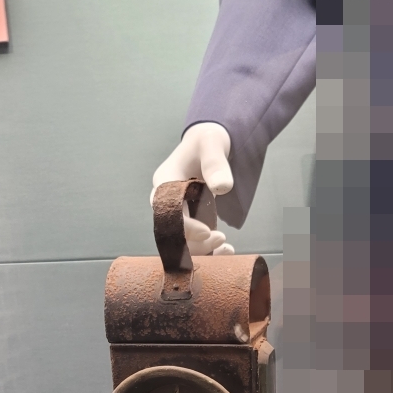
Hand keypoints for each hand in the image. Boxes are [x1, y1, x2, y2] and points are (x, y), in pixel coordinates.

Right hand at [152, 122, 235, 254]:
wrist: (210, 145)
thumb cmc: (207, 141)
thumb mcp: (212, 143)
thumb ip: (215, 163)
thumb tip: (222, 187)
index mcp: (165, 182)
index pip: (167, 211)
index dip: (185, 226)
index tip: (207, 231)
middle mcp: (166, 201)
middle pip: (172, 232)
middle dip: (194, 242)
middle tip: (220, 239)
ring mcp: (178, 212)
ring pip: (182, 240)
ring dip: (202, 248)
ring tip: (225, 246)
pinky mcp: (190, 219)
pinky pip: (194, 240)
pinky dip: (209, 249)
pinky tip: (226, 251)